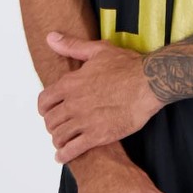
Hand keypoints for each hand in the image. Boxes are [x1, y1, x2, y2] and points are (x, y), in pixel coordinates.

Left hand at [37, 33, 164, 162]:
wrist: (149, 83)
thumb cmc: (127, 66)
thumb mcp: (98, 50)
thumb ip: (72, 46)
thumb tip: (51, 37)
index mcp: (70, 83)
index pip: (44, 101)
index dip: (45, 108)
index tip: (49, 111)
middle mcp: (73, 103)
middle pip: (50, 121)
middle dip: (53, 125)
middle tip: (59, 127)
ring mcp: (84, 121)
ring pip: (59, 136)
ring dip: (58, 140)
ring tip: (63, 141)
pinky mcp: (98, 135)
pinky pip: (72, 150)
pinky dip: (64, 155)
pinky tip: (64, 155)